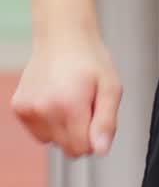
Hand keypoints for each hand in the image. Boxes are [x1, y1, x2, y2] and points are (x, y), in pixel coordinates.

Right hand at [10, 33, 122, 158]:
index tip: (96, 114)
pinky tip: (54, 98)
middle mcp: (45, 109)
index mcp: (70, 104)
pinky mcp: (19, 107)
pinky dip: (48, 121)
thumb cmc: (89, 59)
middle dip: (80, 133)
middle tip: (84, 105)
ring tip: (69, 99)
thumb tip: (101, 150)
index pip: (83, 149)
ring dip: (63, 128)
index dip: (94, 135)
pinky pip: (38, 131)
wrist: (62, 35)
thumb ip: (107, 121)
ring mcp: (29, 109)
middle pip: (67, 148)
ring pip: (52, 141)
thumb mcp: (111, 86)